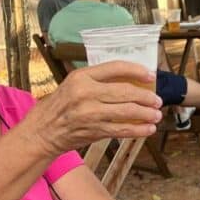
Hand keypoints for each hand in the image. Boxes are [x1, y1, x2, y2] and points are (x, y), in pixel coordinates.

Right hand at [26, 62, 163, 156]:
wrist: (42, 131)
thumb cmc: (60, 106)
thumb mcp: (73, 84)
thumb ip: (97, 81)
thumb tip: (130, 81)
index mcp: (82, 76)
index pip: (115, 68)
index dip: (136, 70)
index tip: (150, 75)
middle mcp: (86, 93)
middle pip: (125, 91)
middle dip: (146, 96)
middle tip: (157, 100)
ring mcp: (90, 113)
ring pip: (127, 111)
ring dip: (146, 113)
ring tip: (156, 114)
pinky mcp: (94, 130)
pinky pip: (122, 129)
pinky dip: (138, 130)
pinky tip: (148, 129)